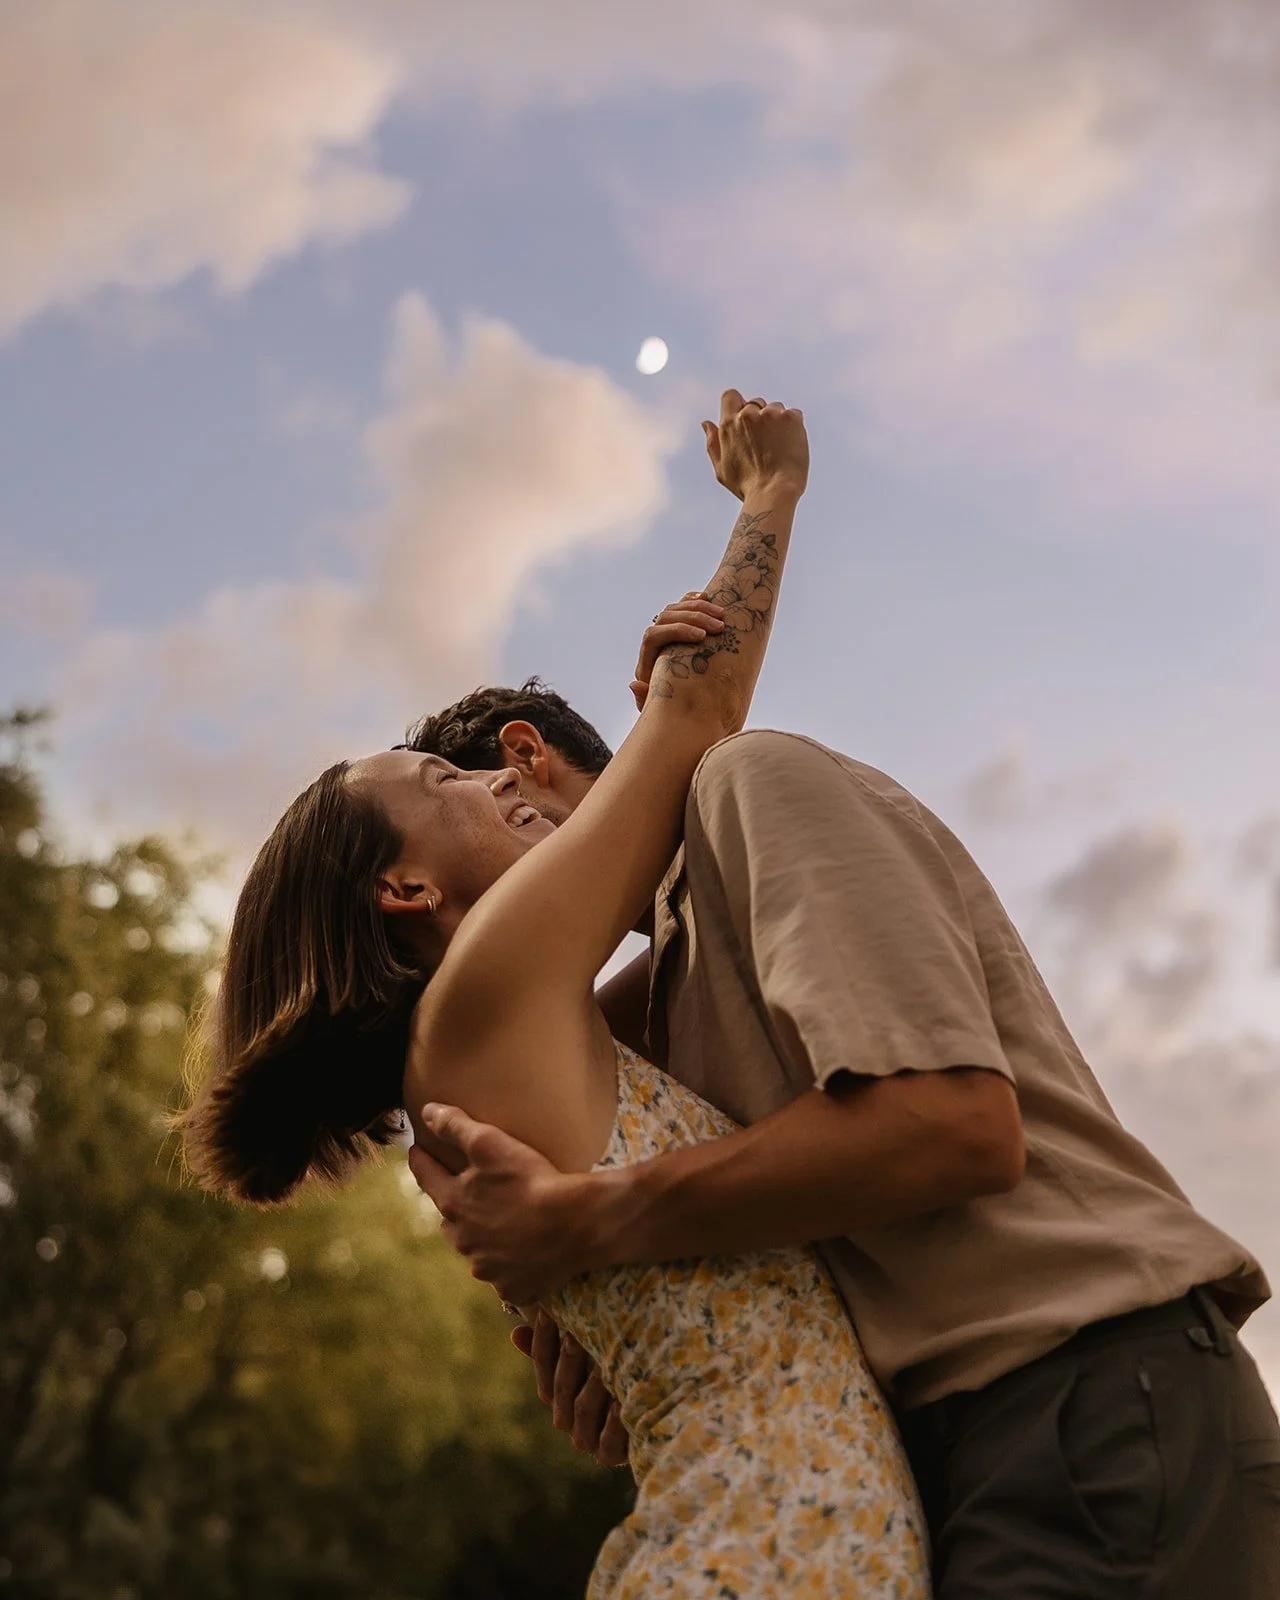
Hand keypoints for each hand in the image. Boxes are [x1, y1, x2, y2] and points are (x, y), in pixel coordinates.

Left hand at [407, 1103, 599, 1304]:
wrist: (575, 1223)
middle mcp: (464, 1241)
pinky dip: (510, 1267)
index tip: (416, 1152)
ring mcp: (488, 1268)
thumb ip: (455, 1126)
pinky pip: (505, 1278)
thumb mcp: (490, 1143)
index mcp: (454, 1204)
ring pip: (476, 1251)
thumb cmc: (531, 1180)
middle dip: (454, 1207)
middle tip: (465, 1194)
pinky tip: (524, 1256)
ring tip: (498, 1226)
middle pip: (450, 1220)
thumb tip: (427, 1112)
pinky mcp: (513, 1288)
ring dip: (482, 1240)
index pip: (427, 1178)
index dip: (420, 1162)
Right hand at [511, 1311, 629, 1468]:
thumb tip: (514, 1333)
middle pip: (561, 1386)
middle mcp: (566, 1417)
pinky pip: (608, 1440)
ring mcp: (588, 1438)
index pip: (543, 1362)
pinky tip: (621, 1401)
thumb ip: (555, 1345)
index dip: (543, 1338)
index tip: (548, 1312)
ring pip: (583, 1408)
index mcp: (556, 1390)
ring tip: (604, 1365)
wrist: (655, 1415)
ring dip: (593, 1386)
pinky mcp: (611, 1455)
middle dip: (569, 1358)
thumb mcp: (588, 1355)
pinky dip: (614, 1421)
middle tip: (577, 1335)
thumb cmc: (615, 1375)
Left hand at [630, 591, 725, 709]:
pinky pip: (682, 605)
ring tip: (722, 616)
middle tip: (719, 626)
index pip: (654, 635)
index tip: (702, 637)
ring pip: (675, 608)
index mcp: (647, 660)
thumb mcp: (659, 708)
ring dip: (699, 608)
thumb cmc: (670, 709)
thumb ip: (645, 699)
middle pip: (666, 617)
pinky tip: (708, 598)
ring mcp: (666, 631)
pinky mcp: (678, 627)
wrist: (678, 707)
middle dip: (694, 618)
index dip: (677, 631)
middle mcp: (654, 642)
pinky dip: (693, 600)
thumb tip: (634, 683)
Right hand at [703, 389, 807, 502]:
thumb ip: (713, 443)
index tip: (746, 420)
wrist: (774, 492)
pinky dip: (794, 427)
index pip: (730, 396)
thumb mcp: (722, 468)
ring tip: (779, 447)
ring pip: (776, 408)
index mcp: (728, 424)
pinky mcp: (791, 418)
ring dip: (778, 422)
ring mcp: (771, 414)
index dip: (739, 405)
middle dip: (761, 418)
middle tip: (766, 444)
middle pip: (756, 403)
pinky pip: (794, 414)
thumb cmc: (747, 486)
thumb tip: (706, 423)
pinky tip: (791, 446)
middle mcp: (748, 414)